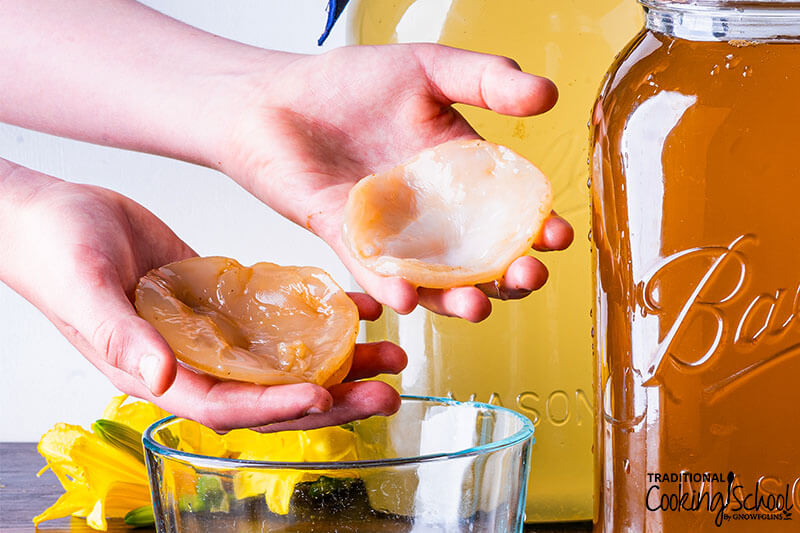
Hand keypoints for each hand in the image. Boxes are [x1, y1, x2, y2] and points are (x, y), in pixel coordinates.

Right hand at [0, 160, 405, 430]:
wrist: (53, 213)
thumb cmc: (52, 251)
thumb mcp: (81, 288)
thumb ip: (118, 336)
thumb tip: (162, 379)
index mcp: (159, 373)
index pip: (228, 406)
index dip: (275, 407)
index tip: (322, 395)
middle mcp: (195, 362)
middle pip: (273, 393)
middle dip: (331, 396)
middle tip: (385, 389)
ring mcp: (215, 332)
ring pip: (287, 359)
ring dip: (340, 359)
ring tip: (392, 352)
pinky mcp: (226, 300)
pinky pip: (280, 317)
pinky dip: (319, 314)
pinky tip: (356, 305)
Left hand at [221, 44, 573, 322]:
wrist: (275, 96)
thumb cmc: (347, 83)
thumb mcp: (429, 69)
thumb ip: (486, 79)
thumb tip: (549, 93)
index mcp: (459, 177)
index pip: (510, 212)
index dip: (538, 230)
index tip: (558, 235)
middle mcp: (430, 215)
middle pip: (480, 260)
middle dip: (508, 277)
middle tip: (527, 277)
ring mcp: (390, 234)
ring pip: (433, 281)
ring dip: (456, 299)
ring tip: (476, 307)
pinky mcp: (346, 240)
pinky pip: (373, 271)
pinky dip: (391, 287)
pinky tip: (407, 296)